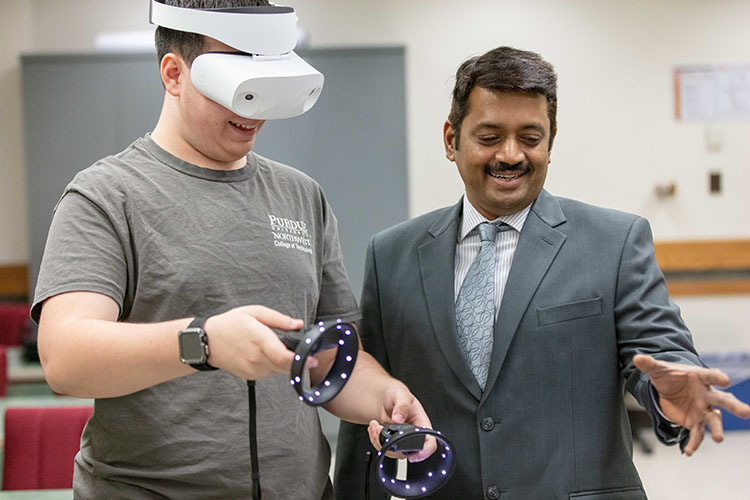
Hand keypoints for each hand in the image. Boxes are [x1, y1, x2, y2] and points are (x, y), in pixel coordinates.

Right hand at [203, 305, 308, 379]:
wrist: (208, 341)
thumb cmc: (231, 323)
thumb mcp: (255, 312)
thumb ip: (279, 319)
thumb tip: (298, 324)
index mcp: (259, 340)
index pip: (283, 357)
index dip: (300, 361)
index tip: (312, 359)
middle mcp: (256, 358)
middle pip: (285, 366)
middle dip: (297, 361)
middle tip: (304, 353)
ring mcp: (253, 369)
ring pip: (279, 371)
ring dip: (284, 362)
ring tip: (277, 348)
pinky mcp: (250, 376)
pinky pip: (270, 372)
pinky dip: (274, 365)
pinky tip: (267, 354)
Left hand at [366, 384, 436, 461]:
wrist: (387, 398)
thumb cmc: (399, 395)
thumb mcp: (401, 395)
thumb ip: (401, 406)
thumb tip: (398, 419)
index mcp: (422, 424)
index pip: (430, 443)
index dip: (424, 452)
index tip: (413, 456)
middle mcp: (414, 435)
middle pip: (408, 452)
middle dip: (390, 444)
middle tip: (379, 428)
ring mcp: (403, 440)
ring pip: (393, 452)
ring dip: (379, 441)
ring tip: (374, 425)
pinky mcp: (392, 442)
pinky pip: (384, 449)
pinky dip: (375, 440)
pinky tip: (373, 428)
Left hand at [634, 354, 749, 455]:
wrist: (669, 389)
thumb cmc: (669, 376)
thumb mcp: (658, 370)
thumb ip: (649, 365)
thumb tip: (636, 358)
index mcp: (700, 378)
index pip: (711, 376)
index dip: (718, 377)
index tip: (725, 380)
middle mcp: (706, 394)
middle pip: (723, 400)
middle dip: (734, 406)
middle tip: (746, 412)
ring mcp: (703, 410)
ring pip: (714, 420)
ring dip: (717, 429)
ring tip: (719, 439)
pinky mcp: (695, 422)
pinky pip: (697, 434)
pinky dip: (694, 443)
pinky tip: (689, 452)